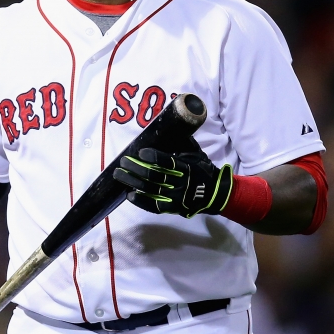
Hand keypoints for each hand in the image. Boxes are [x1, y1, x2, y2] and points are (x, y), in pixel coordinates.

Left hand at [114, 147, 232, 217]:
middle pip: (155, 176)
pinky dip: (141, 201)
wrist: (214, 193)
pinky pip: (154, 206)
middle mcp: (182, 183)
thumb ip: (182, 143)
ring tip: (119, 174)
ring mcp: (177, 197)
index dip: (153, 157)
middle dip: (136, 168)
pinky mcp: (173, 208)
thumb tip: (167, 125)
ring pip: (151, 190)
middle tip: (123, 162)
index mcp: (188, 167)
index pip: (168, 162)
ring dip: (133, 182)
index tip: (140, 152)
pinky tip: (130, 194)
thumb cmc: (203, 169)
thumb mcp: (196, 153)